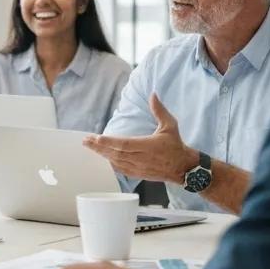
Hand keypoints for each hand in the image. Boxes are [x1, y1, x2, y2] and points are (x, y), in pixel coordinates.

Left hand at [83, 93, 198, 184]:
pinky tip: (103, 158)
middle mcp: (140, 158)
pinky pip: (120, 169)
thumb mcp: (170, 125)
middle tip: (85, 141)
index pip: (124, 144)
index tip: (96, 138)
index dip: (109, 142)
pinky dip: (110, 163)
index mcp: (147, 146)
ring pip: (115, 162)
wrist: (183, 167)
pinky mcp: (138, 174)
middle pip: (115, 153)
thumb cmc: (176, 146)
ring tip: (90, 146)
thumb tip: (153, 94)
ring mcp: (138, 168)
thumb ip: (159, 110)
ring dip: (102, 154)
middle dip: (98, 147)